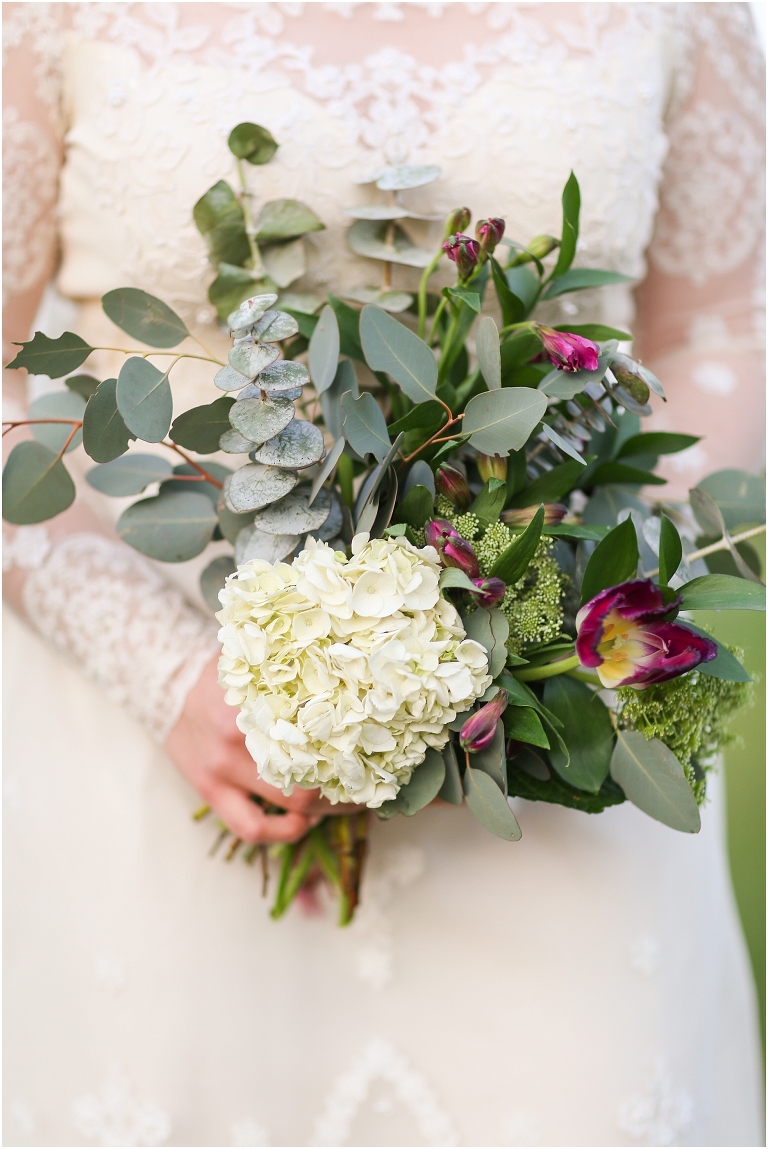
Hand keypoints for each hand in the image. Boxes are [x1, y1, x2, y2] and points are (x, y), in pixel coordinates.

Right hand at [165, 655, 357, 843]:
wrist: (170, 685)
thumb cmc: (228, 673)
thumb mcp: (261, 660)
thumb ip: (300, 667)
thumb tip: (357, 671)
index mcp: (258, 699)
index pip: (321, 734)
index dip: (356, 752)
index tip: (376, 757)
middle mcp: (239, 737)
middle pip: (310, 775)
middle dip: (346, 788)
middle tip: (368, 786)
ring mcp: (222, 768)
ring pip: (288, 805)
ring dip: (323, 811)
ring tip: (343, 805)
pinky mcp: (209, 791)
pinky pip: (249, 828)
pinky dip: (282, 833)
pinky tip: (302, 823)